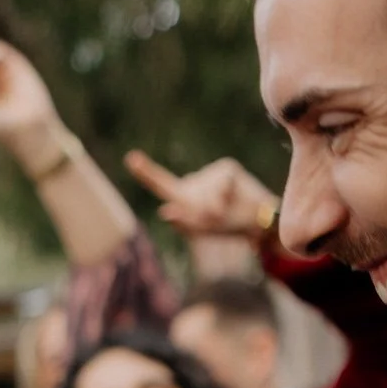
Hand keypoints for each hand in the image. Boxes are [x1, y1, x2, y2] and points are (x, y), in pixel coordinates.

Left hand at [124, 151, 280, 243]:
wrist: (256, 220)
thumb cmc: (226, 225)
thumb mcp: (202, 229)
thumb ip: (182, 223)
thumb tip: (163, 211)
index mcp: (183, 195)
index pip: (161, 184)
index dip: (146, 172)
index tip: (130, 158)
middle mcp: (194, 181)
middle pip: (187, 200)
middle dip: (199, 217)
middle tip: (213, 221)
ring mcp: (210, 173)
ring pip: (204, 196)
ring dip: (214, 211)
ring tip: (225, 213)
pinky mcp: (226, 168)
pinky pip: (221, 187)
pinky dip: (225, 199)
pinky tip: (233, 199)